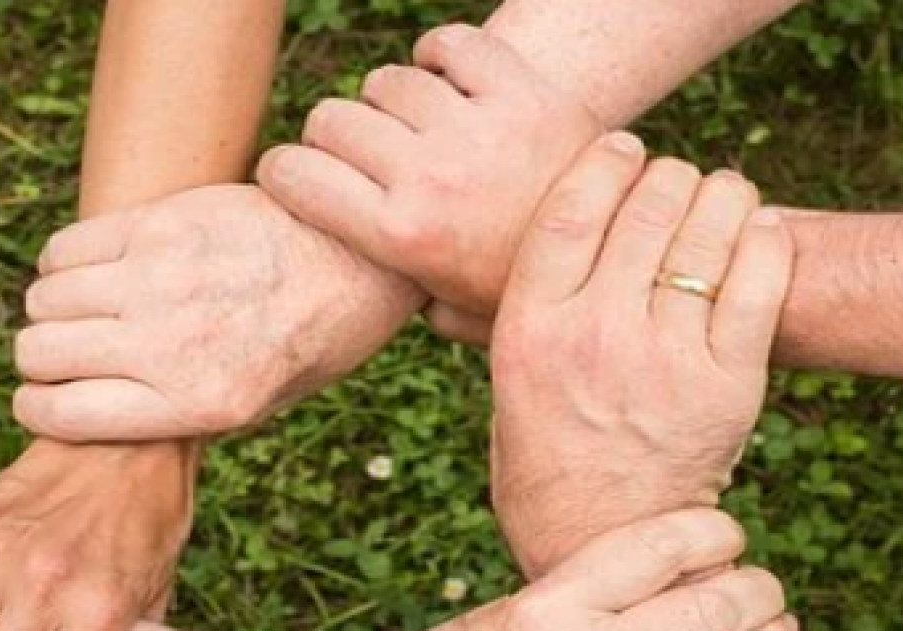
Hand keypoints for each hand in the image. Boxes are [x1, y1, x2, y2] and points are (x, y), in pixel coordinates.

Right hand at [10, 185, 422, 441]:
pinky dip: (62, 263)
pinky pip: (65, 247)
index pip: (58, 414)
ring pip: (44, 298)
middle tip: (68, 353)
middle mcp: (170, 345)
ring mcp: (160, 279)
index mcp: (196, 404)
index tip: (45, 397)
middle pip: (39, 352)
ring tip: (85, 310)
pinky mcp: (159, 223)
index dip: (37, 407)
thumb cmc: (306, 342)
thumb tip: (89, 413)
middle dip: (41, 359)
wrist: (356, 260)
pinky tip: (93, 270)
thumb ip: (176, 414)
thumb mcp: (255, 406)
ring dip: (51, 309)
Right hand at [258, 24, 602, 336]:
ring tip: (413, 125)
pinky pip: (453, 44)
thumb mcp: (452, 314)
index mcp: (402, 237)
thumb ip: (398, 294)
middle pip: (332, 118)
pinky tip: (447, 81)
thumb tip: (356, 287)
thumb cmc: (523, 291)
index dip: (282, 171)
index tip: (294, 176)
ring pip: (389, 80)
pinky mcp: (522, 92)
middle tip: (359, 153)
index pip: (296, 176)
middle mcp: (430, 177)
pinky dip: (441, 54)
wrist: (620, 259)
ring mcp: (477, 130)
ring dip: (391, 100)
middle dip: (333, 135)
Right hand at [348, 510, 795, 630]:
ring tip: (778, 627)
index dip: (713, 529)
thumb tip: (664, 566)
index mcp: (549, 606)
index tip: (726, 529)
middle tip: (763, 583)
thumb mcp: (506, 606)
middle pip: (707, 612)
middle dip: (757, 591)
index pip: (659, 548)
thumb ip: (582, 590)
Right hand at [490, 142, 793, 577]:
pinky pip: (760, 281)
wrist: (602, 545)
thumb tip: (463, 274)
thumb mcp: (503, 387)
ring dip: (722, 196)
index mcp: (530, 330)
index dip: (604, 161)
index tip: (624, 146)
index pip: (570, 208)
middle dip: (669, 176)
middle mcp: (594, 336)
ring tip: (723, 198)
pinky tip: (761, 231)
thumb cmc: (546, 461)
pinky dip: (767, 240)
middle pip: (646, 206)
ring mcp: (664, 359)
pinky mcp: (727, 385)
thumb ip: (504, 321)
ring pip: (708, 230)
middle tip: (677, 182)